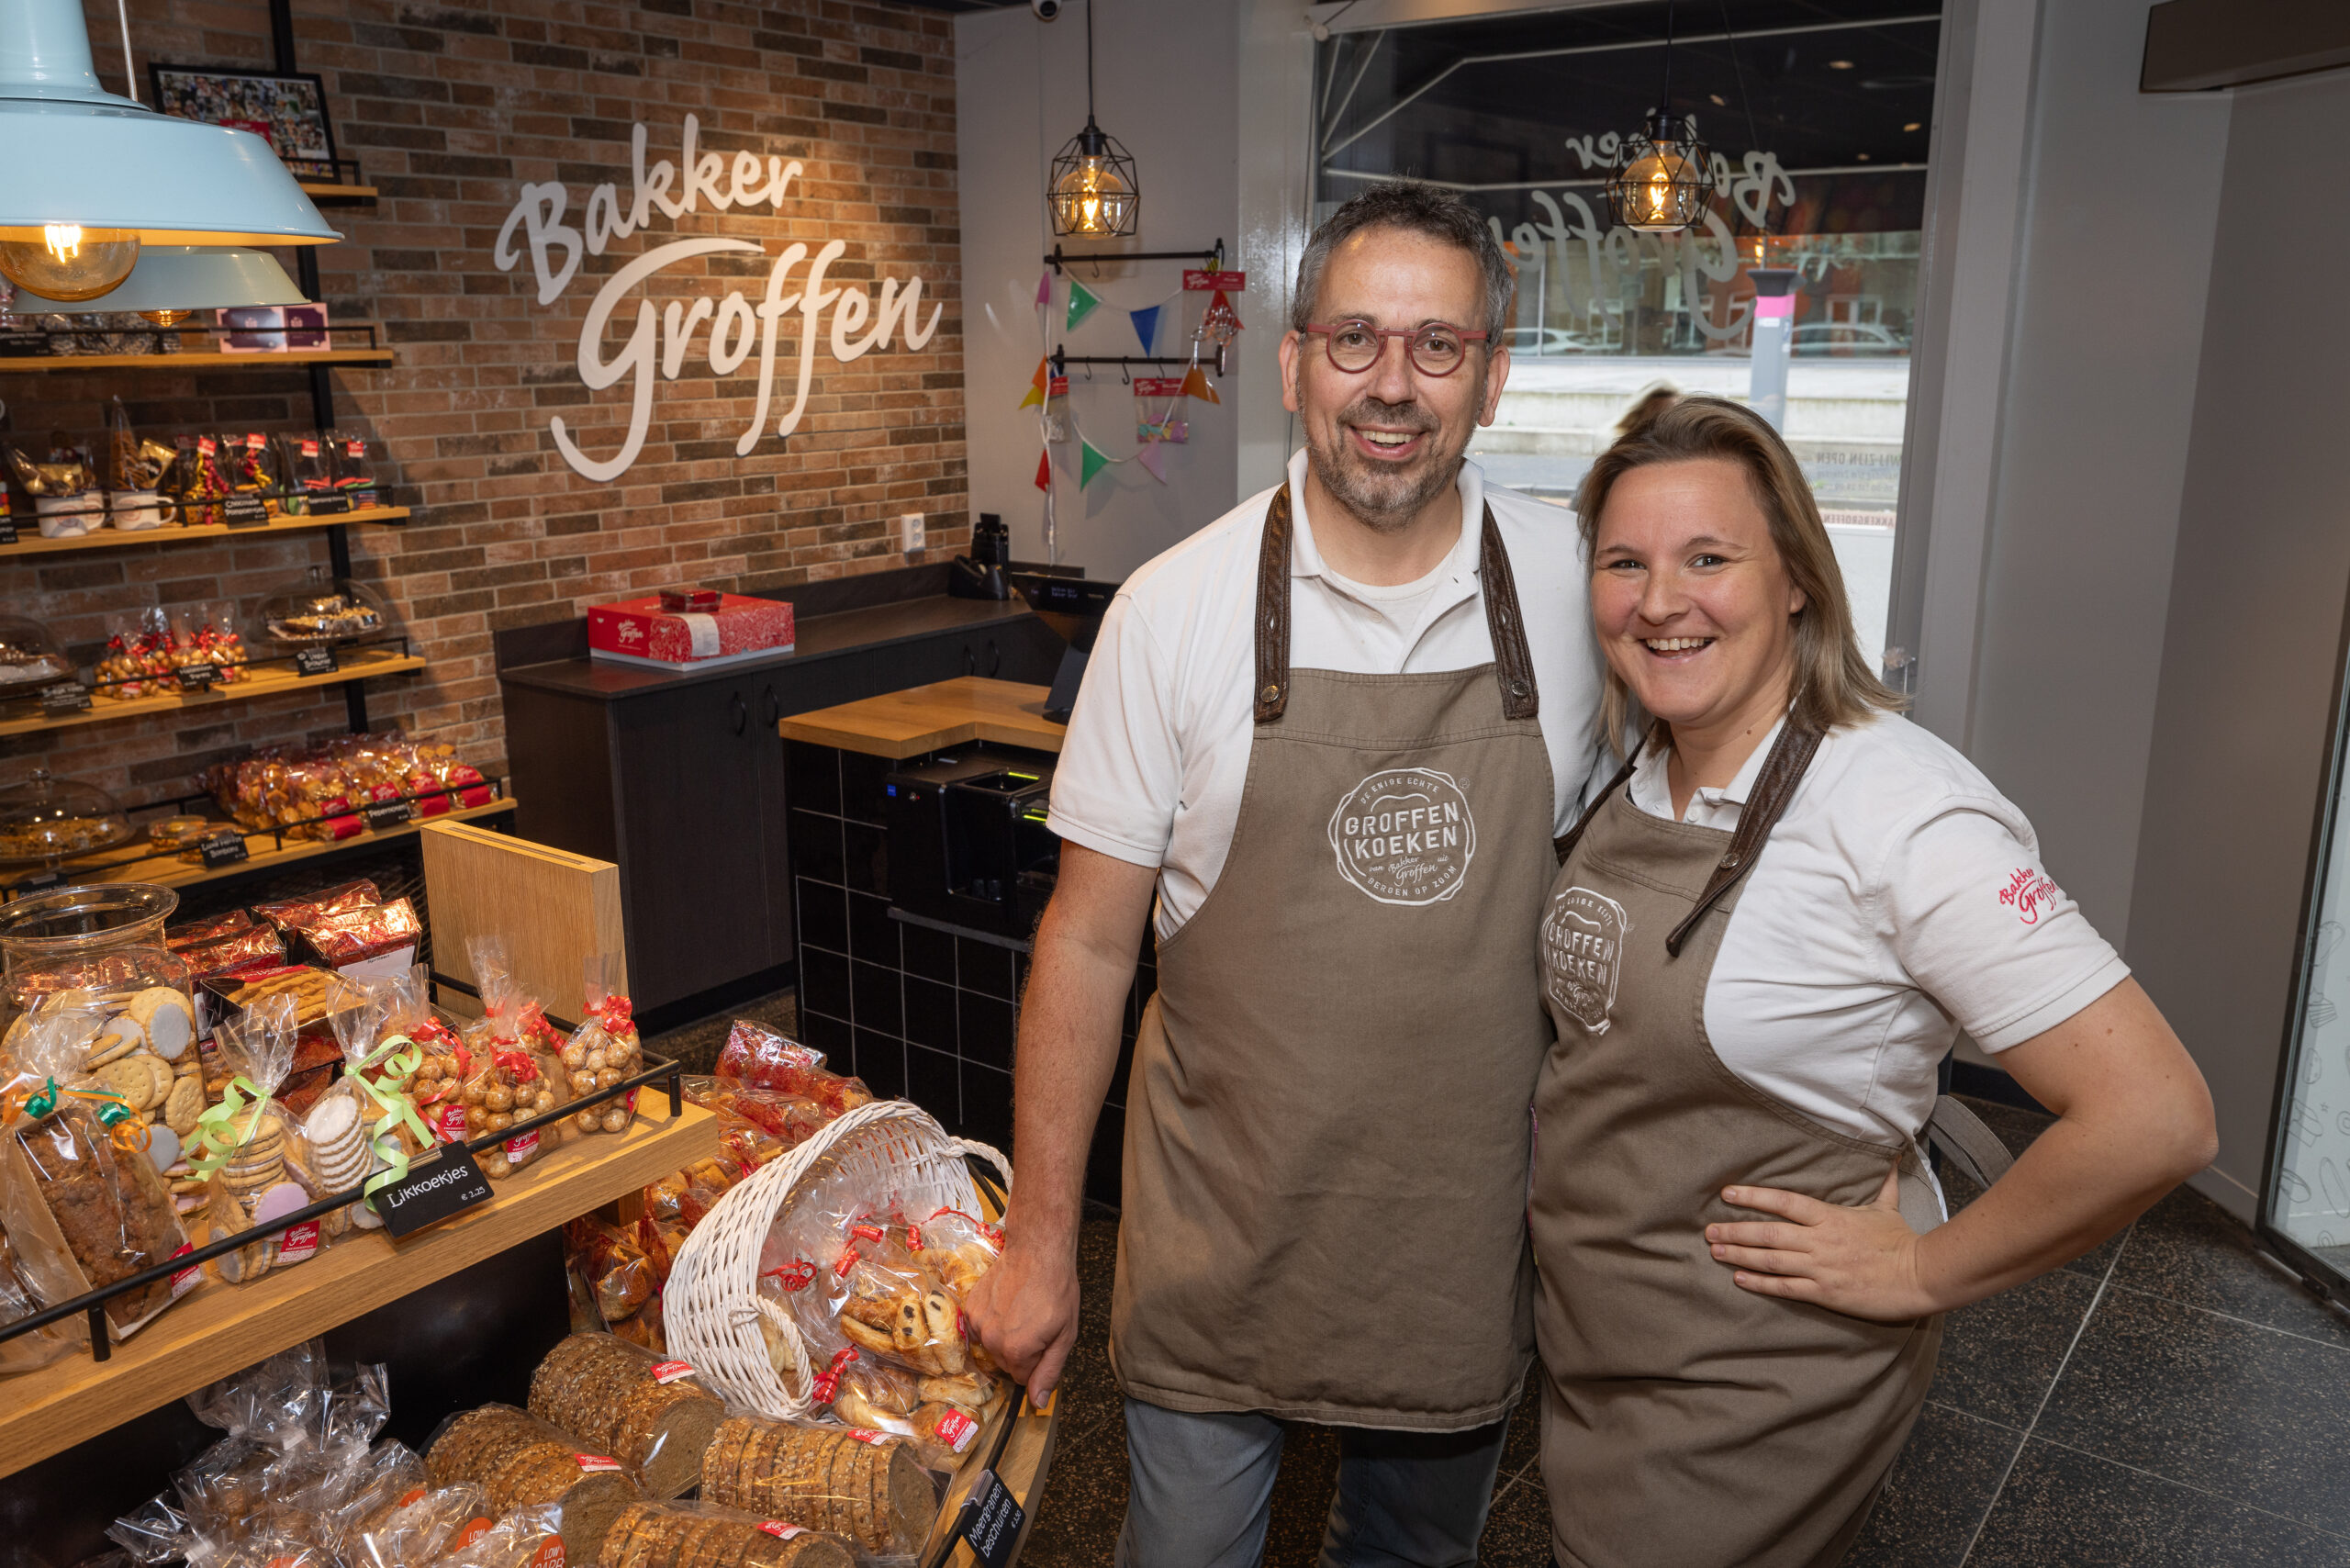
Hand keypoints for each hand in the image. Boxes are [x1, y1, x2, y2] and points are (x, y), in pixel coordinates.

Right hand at [963, 1234, 1080, 1399]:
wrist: (1037, 1251)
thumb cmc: (1057, 1290)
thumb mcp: (1065, 1335)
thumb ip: (1049, 1372)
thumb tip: (1037, 1403)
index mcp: (1016, 1351)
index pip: (1023, 1378)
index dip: (1037, 1362)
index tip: (1045, 1341)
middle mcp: (991, 1341)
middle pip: (1006, 1363)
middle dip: (1022, 1351)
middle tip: (1037, 1324)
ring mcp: (977, 1323)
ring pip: (992, 1346)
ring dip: (1005, 1336)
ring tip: (1022, 1310)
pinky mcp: (970, 1307)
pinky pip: (980, 1328)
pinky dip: (992, 1321)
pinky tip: (1007, 1304)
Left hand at [1705, 1166, 1940, 1323]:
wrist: (1920, 1276)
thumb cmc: (1902, 1242)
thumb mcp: (1887, 1208)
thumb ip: (1882, 1184)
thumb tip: (1893, 1154)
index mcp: (1830, 1216)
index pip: (1784, 1202)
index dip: (1753, 1196)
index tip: (1728, 1193)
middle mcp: (1819, 1240)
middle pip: (1767, 1232)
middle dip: (1735, 1230)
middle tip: (1709, 1230)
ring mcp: (1820, 1267)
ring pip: (1770, 1259)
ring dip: (1739, 1254)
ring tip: (1715, 1250)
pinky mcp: (1824, 1293)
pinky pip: (1785, 1287)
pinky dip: (1759, 1283)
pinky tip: (1739, 1278)